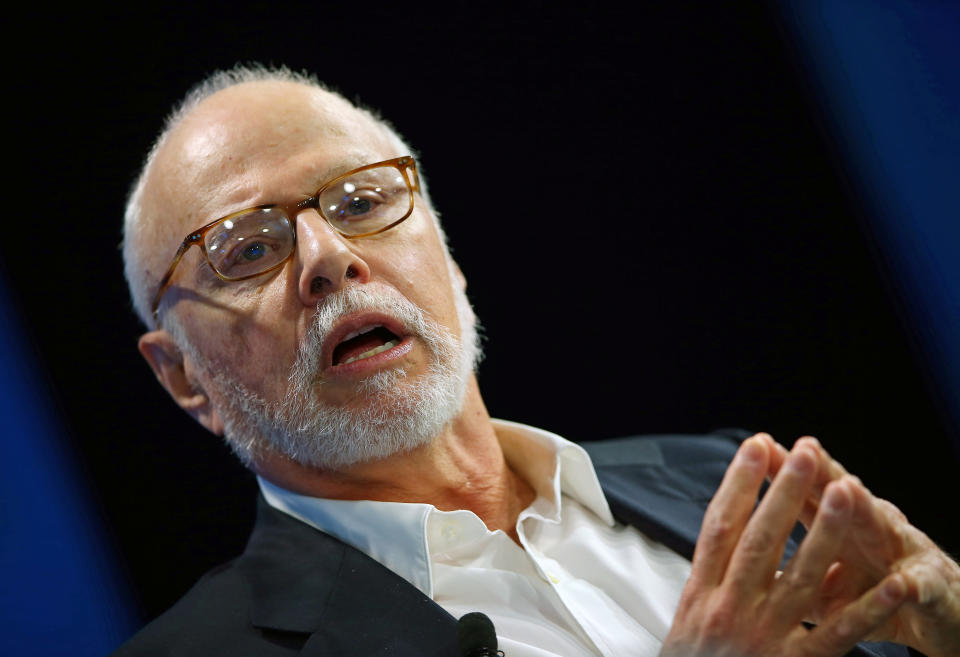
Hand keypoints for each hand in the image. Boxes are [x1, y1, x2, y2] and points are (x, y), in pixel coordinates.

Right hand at [661, 436, 908, 656]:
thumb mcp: (687, 626)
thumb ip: (712, 584)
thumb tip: (735, 538)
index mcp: (701, 597)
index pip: (718, 528)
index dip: (737, 485)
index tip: (757, 446)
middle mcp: (728, 611)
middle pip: (759, 542)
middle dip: (783, 494)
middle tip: (806, 452)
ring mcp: (762, 639)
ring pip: (801, 577)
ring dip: (826, 533)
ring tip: (848, 491)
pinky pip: (838, 634)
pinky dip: (868, 608)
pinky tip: (893, 581)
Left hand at [759, 434, 959, 656]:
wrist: (943, 614)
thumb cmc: (877, 593)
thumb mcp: (826, 580)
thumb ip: (791, 566)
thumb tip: (740, 557)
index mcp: (843, 527)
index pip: (807, 492)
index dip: (784, 470)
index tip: (759, 446)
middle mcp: (873, 530)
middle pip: (845, 496)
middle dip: (823, 472)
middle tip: (803, 448)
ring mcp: (905, 555)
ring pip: (884, 527)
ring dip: (865, 510)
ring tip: (847, 490)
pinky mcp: (931, 590)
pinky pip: (920, 588)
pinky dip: (910, 586)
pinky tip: (902, 583)